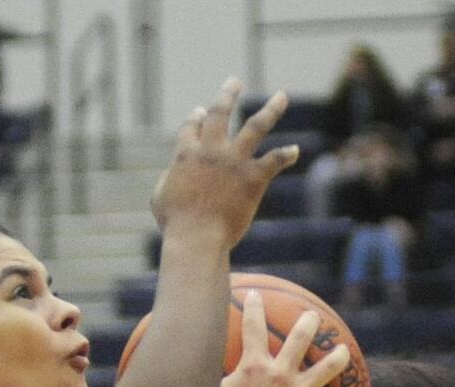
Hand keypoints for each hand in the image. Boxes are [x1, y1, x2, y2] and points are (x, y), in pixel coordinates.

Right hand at [152, 79, 298, 245]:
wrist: (197, 237)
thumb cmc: (176, 223)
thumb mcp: (159, 197)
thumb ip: (167, 178)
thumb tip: (173, 173)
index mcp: (186, 153)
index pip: (192, 126)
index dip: (195, 117)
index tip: (199, 111)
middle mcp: (212, 149)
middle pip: (220, 113)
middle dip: (228, 94)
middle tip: (235, 81)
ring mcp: (234, 161)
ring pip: (256, 126)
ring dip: (271, 110)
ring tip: (282, 97)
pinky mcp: (254, 177)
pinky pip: (274, 160)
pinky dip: (286, 155)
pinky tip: (295, 151)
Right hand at [209, 290, 358, 386]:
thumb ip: (207, 385)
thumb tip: (189, 375)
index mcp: (254, 367)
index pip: (252, 328)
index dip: (253, 308)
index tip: (254, 296)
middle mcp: (279, 373)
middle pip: (301, 338)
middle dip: (308, 322)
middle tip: (312, 316)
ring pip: (327, 366)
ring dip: (338, 356)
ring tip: (343, 350)